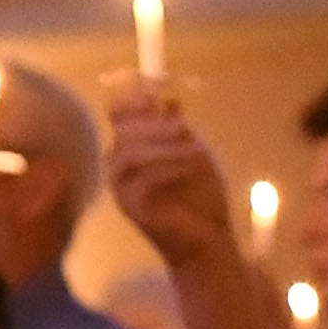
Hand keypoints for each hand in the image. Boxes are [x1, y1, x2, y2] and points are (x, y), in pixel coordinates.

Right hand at [101, 72, 234, 270]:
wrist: (208, 237)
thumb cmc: (202, 195)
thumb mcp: (196, 153)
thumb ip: (178, 129)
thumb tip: (169, 99)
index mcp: (136, 146)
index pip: (119, 115)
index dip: (131, 99)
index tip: (152, 91)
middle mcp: (122, 165)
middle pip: (121, 130)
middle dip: (152, 123)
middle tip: (182, 124)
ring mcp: (122, 186)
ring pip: (126, 153)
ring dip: (160, 145)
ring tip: (191, 147)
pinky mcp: (129, 206)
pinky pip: (138, 180)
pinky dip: (165, 168)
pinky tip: (189, 168)